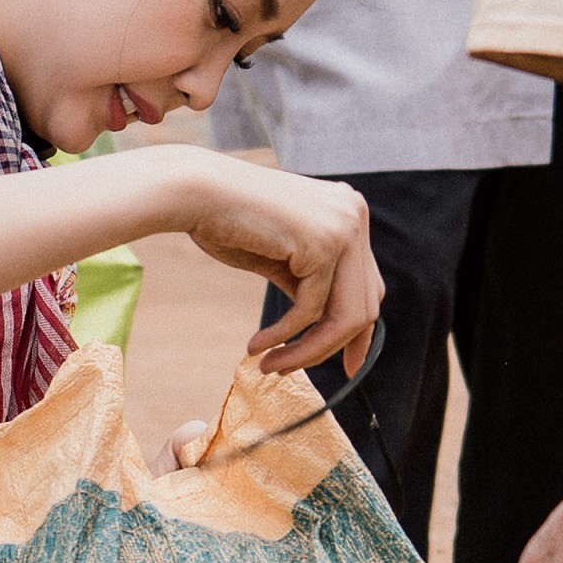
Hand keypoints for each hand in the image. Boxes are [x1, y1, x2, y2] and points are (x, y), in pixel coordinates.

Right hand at [165, 154, 379, 376]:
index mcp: (348, 210)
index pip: (368, 285)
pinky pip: (311, 310)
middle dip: (329, 347)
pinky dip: (286, 335)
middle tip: (291, 371)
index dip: (360, 333)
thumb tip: (332, 329)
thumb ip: (311, 281)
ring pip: (346, 315)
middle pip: (364, 305)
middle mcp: (354, 213)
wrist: (194, 191)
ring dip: (308, 351)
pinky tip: (258, 345)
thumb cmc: (227, 221)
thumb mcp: (283, 255)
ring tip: (271, 366)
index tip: (346, 366)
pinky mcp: (323, 243)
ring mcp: (344, 227)